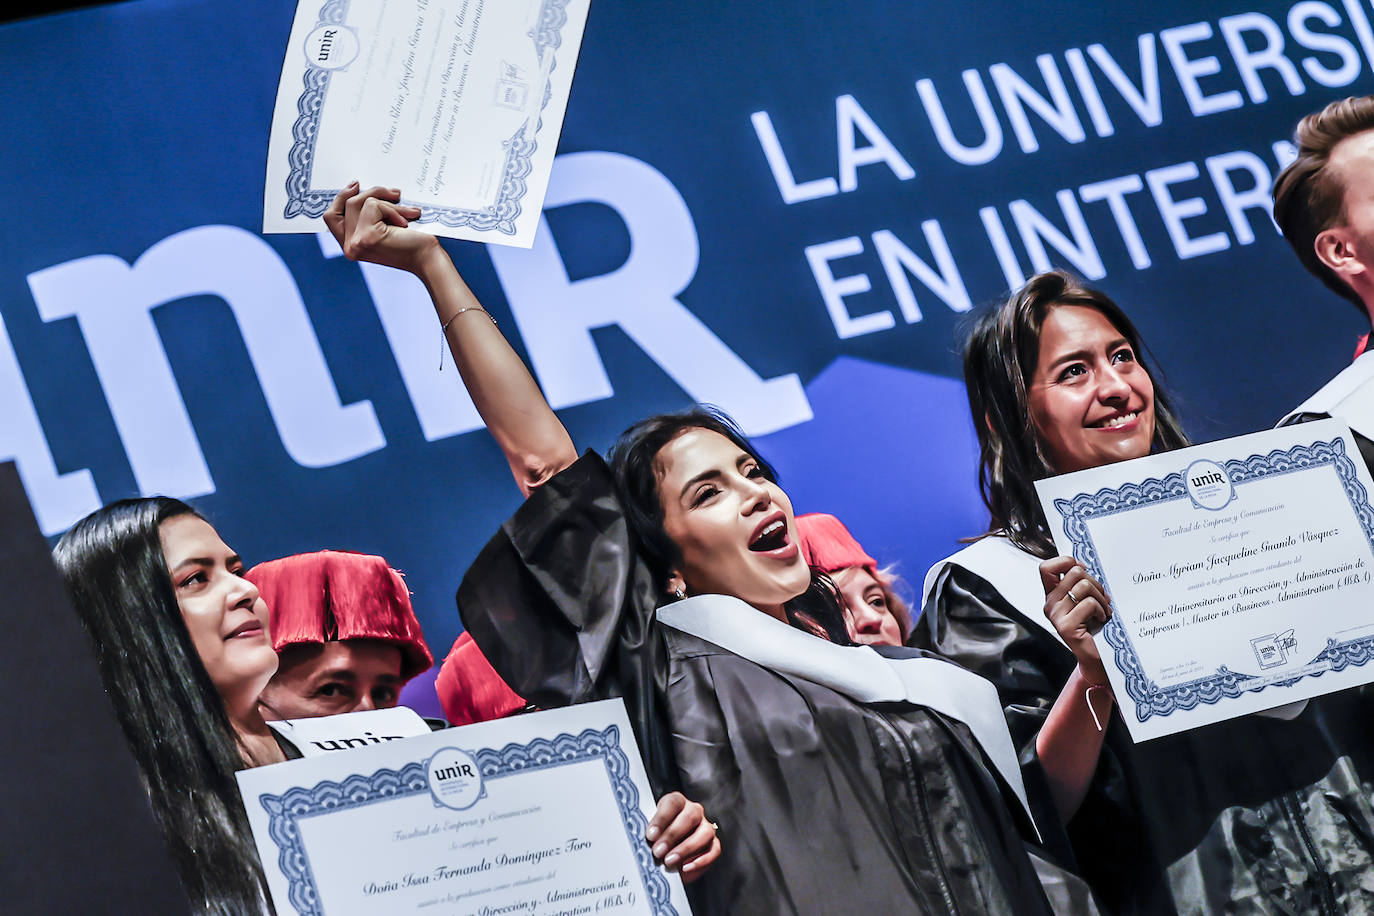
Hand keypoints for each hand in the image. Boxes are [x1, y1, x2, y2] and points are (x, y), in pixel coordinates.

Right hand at [322, 181, 437, 274]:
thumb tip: (359, 187)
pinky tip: (406, 222)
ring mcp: (355, 243)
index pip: (331, 217)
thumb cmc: (412, 243)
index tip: (356, 185)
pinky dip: (393, 209)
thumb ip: (368, 214)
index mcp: (350, 246)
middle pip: (347, 204)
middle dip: (373, 193)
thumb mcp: (384, 226)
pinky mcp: (367, 236)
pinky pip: (373, 205)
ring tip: (407, 213)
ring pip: (360, 201)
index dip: (341, 198)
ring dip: (388, 202)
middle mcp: (349, 247)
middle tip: (395, 193)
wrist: (428, 259)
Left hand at [645, 791, 720, 883]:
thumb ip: (651, 835)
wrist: (669, 847)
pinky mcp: (714, 844)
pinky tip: (685, 869)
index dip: (661, 819)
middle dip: (672, 835)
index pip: (673, 803)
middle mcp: (695, 811)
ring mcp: (706, 827)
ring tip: (669, 862)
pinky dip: (700, 861)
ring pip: (705, 833)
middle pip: (690, 817)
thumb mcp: (652, 830)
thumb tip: (644, 846)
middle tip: (658, 852)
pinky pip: (714, 851)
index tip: (650, 835)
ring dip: (686, 849)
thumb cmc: (658, 836)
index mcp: (677, 802)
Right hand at [1039, 556, 1112, 687]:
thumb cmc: (1097, 628)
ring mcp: (1056, 616)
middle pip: (1074, 571)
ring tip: (1105, 610)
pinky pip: (1089, 604)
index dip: (1065, 561)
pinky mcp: (1066, 627)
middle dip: (1095, 581)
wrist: (1100, 659)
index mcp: (1052, 596)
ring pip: (1084, 585)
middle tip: (1102, 597)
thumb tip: (1085, 564)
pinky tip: (1103, 620)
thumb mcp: (1086, 600)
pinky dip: (1102, 610)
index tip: (1083, 569)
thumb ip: (1081, 584)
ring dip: (1102, 598)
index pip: (1046, 567)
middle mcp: (1050, 605)